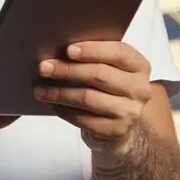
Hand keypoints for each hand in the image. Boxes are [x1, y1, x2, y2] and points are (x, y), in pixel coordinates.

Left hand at [35, 40, 151, 155]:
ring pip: (89, 98)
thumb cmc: (107, 87)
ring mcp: (130, 112)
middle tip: (43, 67)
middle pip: (100, 75)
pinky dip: (64, 110)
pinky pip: (84, 119)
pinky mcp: (117, 131)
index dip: (92, 50)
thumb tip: (57, 48)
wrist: (119, 123)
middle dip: (67, 70)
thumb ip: (92, 56)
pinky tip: (52, 104)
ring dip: (60, 93)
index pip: (118, 52)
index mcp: (139, 66)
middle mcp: (140, 89)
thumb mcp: (108, 67)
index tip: (68, 50)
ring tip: (40, 89)